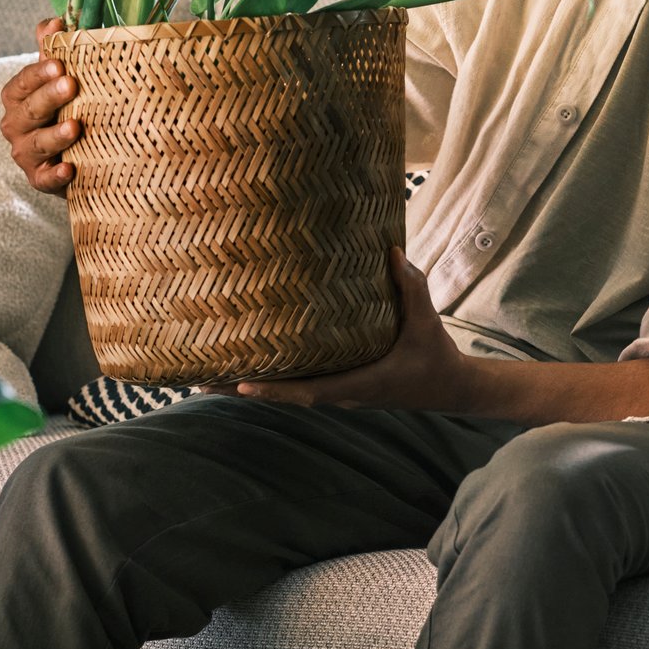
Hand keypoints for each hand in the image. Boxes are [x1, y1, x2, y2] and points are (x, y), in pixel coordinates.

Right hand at [0, 18, 80, 195]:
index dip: (38, 74)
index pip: (22, 83)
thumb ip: (53, 51)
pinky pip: (44, 179)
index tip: (59, 63)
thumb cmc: (66, 107)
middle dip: (48, 97)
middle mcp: (16, 125)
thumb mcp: (59, 79)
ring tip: (76, 126)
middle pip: (28, 111)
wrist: (76, 153)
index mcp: (18, 97)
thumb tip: (55, 19)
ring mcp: (26, 154)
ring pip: (35, 144)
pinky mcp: (40, 179)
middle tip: (71, 84)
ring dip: (54, 135)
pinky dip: (56, 175)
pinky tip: (71, 168)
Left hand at [199, 247, 473, 412]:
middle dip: (243, 389)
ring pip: (287, 395)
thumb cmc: (435, 354)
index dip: (276, 389)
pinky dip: (270, 381)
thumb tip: (392, 251)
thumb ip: (411, 286)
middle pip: (285, 397)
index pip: (310, 391)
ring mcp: (339, 394)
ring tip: (207, 375)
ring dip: (248, 387)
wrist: (448, 388)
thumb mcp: (427, 320)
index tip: (243, 383)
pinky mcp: (340, 387)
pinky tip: (247, 369)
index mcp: (360, 383)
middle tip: (200, 379)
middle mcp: (343, 394)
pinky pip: (298, 387)